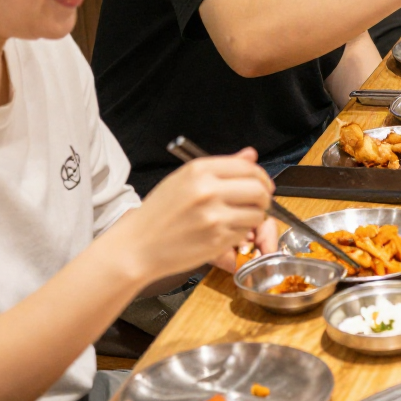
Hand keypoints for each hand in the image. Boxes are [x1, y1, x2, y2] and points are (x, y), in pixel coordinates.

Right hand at [129, 150, 272, 279]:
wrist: (137, 246)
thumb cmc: (159, 212)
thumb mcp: (184, 179)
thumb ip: (222, 166)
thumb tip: (251, 155)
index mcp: (199, 170)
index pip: (249, 168)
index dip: (262, 177)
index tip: (263, 185)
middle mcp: (208, 190)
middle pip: (259, 190)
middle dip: (264, 197)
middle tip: (258, 203)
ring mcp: (214, 217)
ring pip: (256, 214)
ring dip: (253, 217)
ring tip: (238, 219)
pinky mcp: (217, 240)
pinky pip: (244, 233)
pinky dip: (240, 233)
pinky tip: (224, 232)